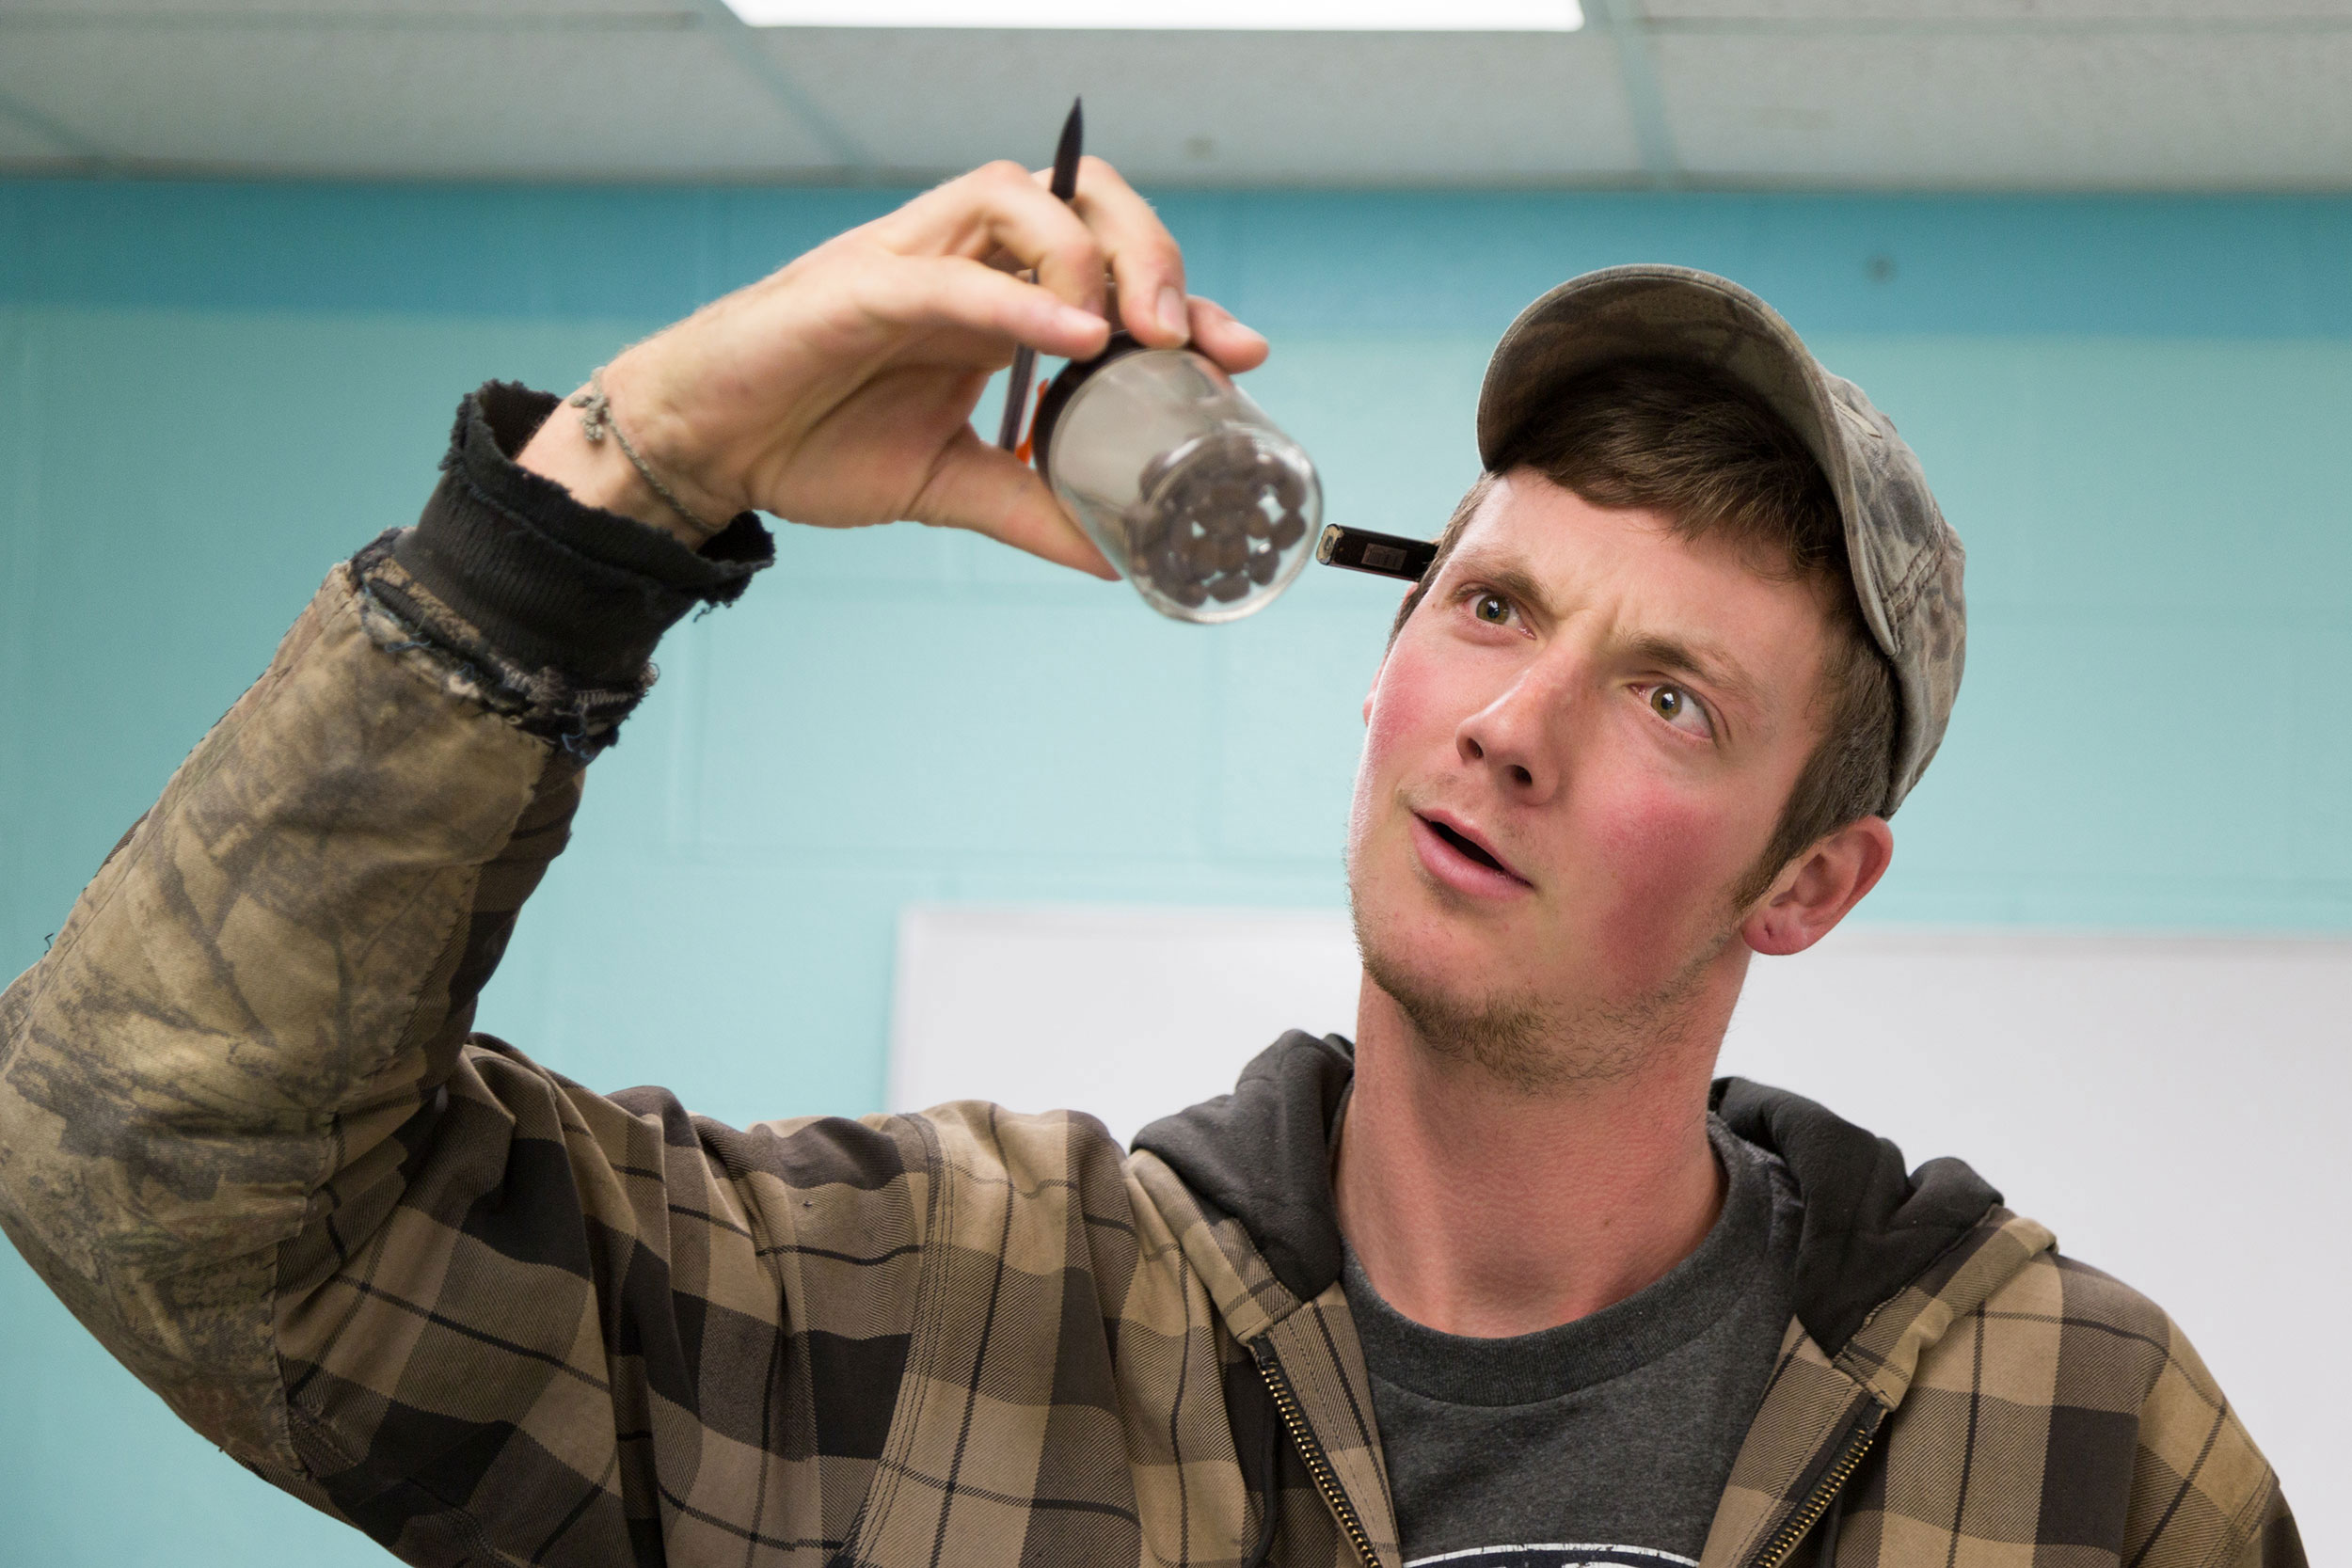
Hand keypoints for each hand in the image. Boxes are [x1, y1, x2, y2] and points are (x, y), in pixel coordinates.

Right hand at [518, 158, 1269, 574]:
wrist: (705, 446)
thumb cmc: (809, 438)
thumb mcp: (948, 485)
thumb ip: (1030, 507)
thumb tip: (1112, 558)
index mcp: (994, 297)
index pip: (1108, 269)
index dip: (1182, 300)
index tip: (1238, 353)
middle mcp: (963, 260)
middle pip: (1082, 205)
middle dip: (1155, 261)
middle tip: (1190, 341)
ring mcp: (911, 259)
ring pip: (1024, 203)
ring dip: (1094, 259)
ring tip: (1133, 338)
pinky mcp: (857, 283)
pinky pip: (951, 275)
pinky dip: (1018, 300)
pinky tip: (1074, 340)